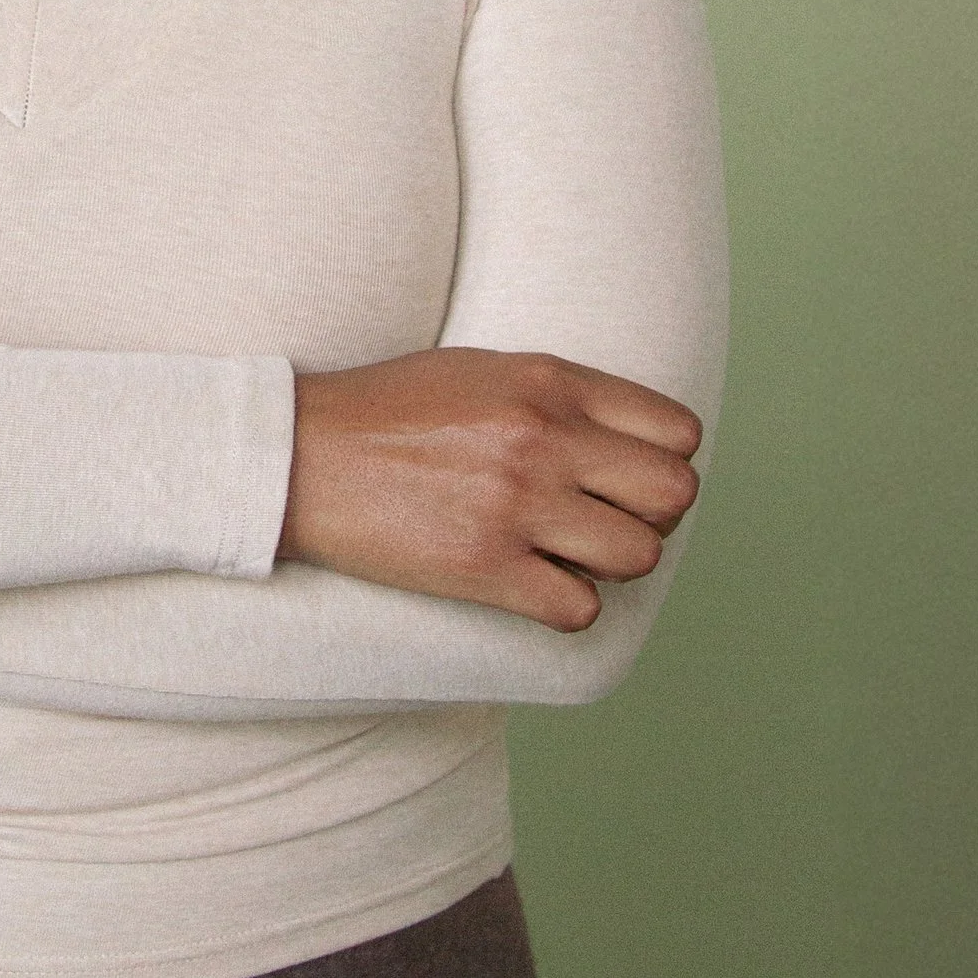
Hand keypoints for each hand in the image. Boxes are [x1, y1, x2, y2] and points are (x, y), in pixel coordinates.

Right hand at [280, 348, 702, 632]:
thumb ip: (560, 395)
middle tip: (608, 521)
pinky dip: (566, 605)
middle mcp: (543, 437)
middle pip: (674, 495)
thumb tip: (629, 440)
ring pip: (638, 556)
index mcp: (549, 381)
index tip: (627, 477)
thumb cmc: (388, 411)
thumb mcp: (483, 369)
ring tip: (567, 553)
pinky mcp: (484, 565)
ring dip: (611, 564)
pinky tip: (533, 584)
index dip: (664, 462)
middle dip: (653, 517)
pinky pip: (580, 608)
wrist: (300, 456)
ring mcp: (517, 503)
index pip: (677, 431)